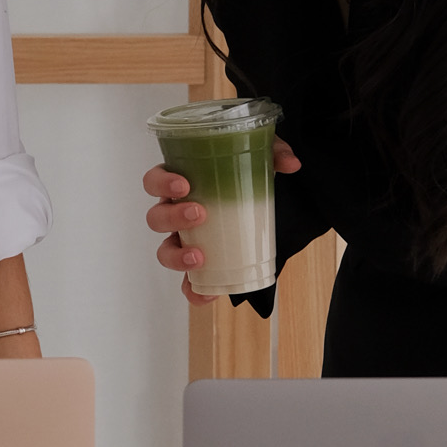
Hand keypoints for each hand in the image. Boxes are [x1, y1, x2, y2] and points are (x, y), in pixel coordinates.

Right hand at [144, 139, 300, 304]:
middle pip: (156, 218)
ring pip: (165, 251)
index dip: (162, 184)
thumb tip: (291, 163)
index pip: (154, 181)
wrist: (260, 205)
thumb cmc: (243, 179)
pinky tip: (209, 293)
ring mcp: (184, 241)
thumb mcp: (258, 159)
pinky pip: (188, 283)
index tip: (183, 185)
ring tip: (199, 256)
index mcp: (180, 185)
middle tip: (199, 214)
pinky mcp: (199, 265)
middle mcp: (175, 213)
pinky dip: (194, 291)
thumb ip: (274, 153)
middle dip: (173, 217)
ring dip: (177, 256)